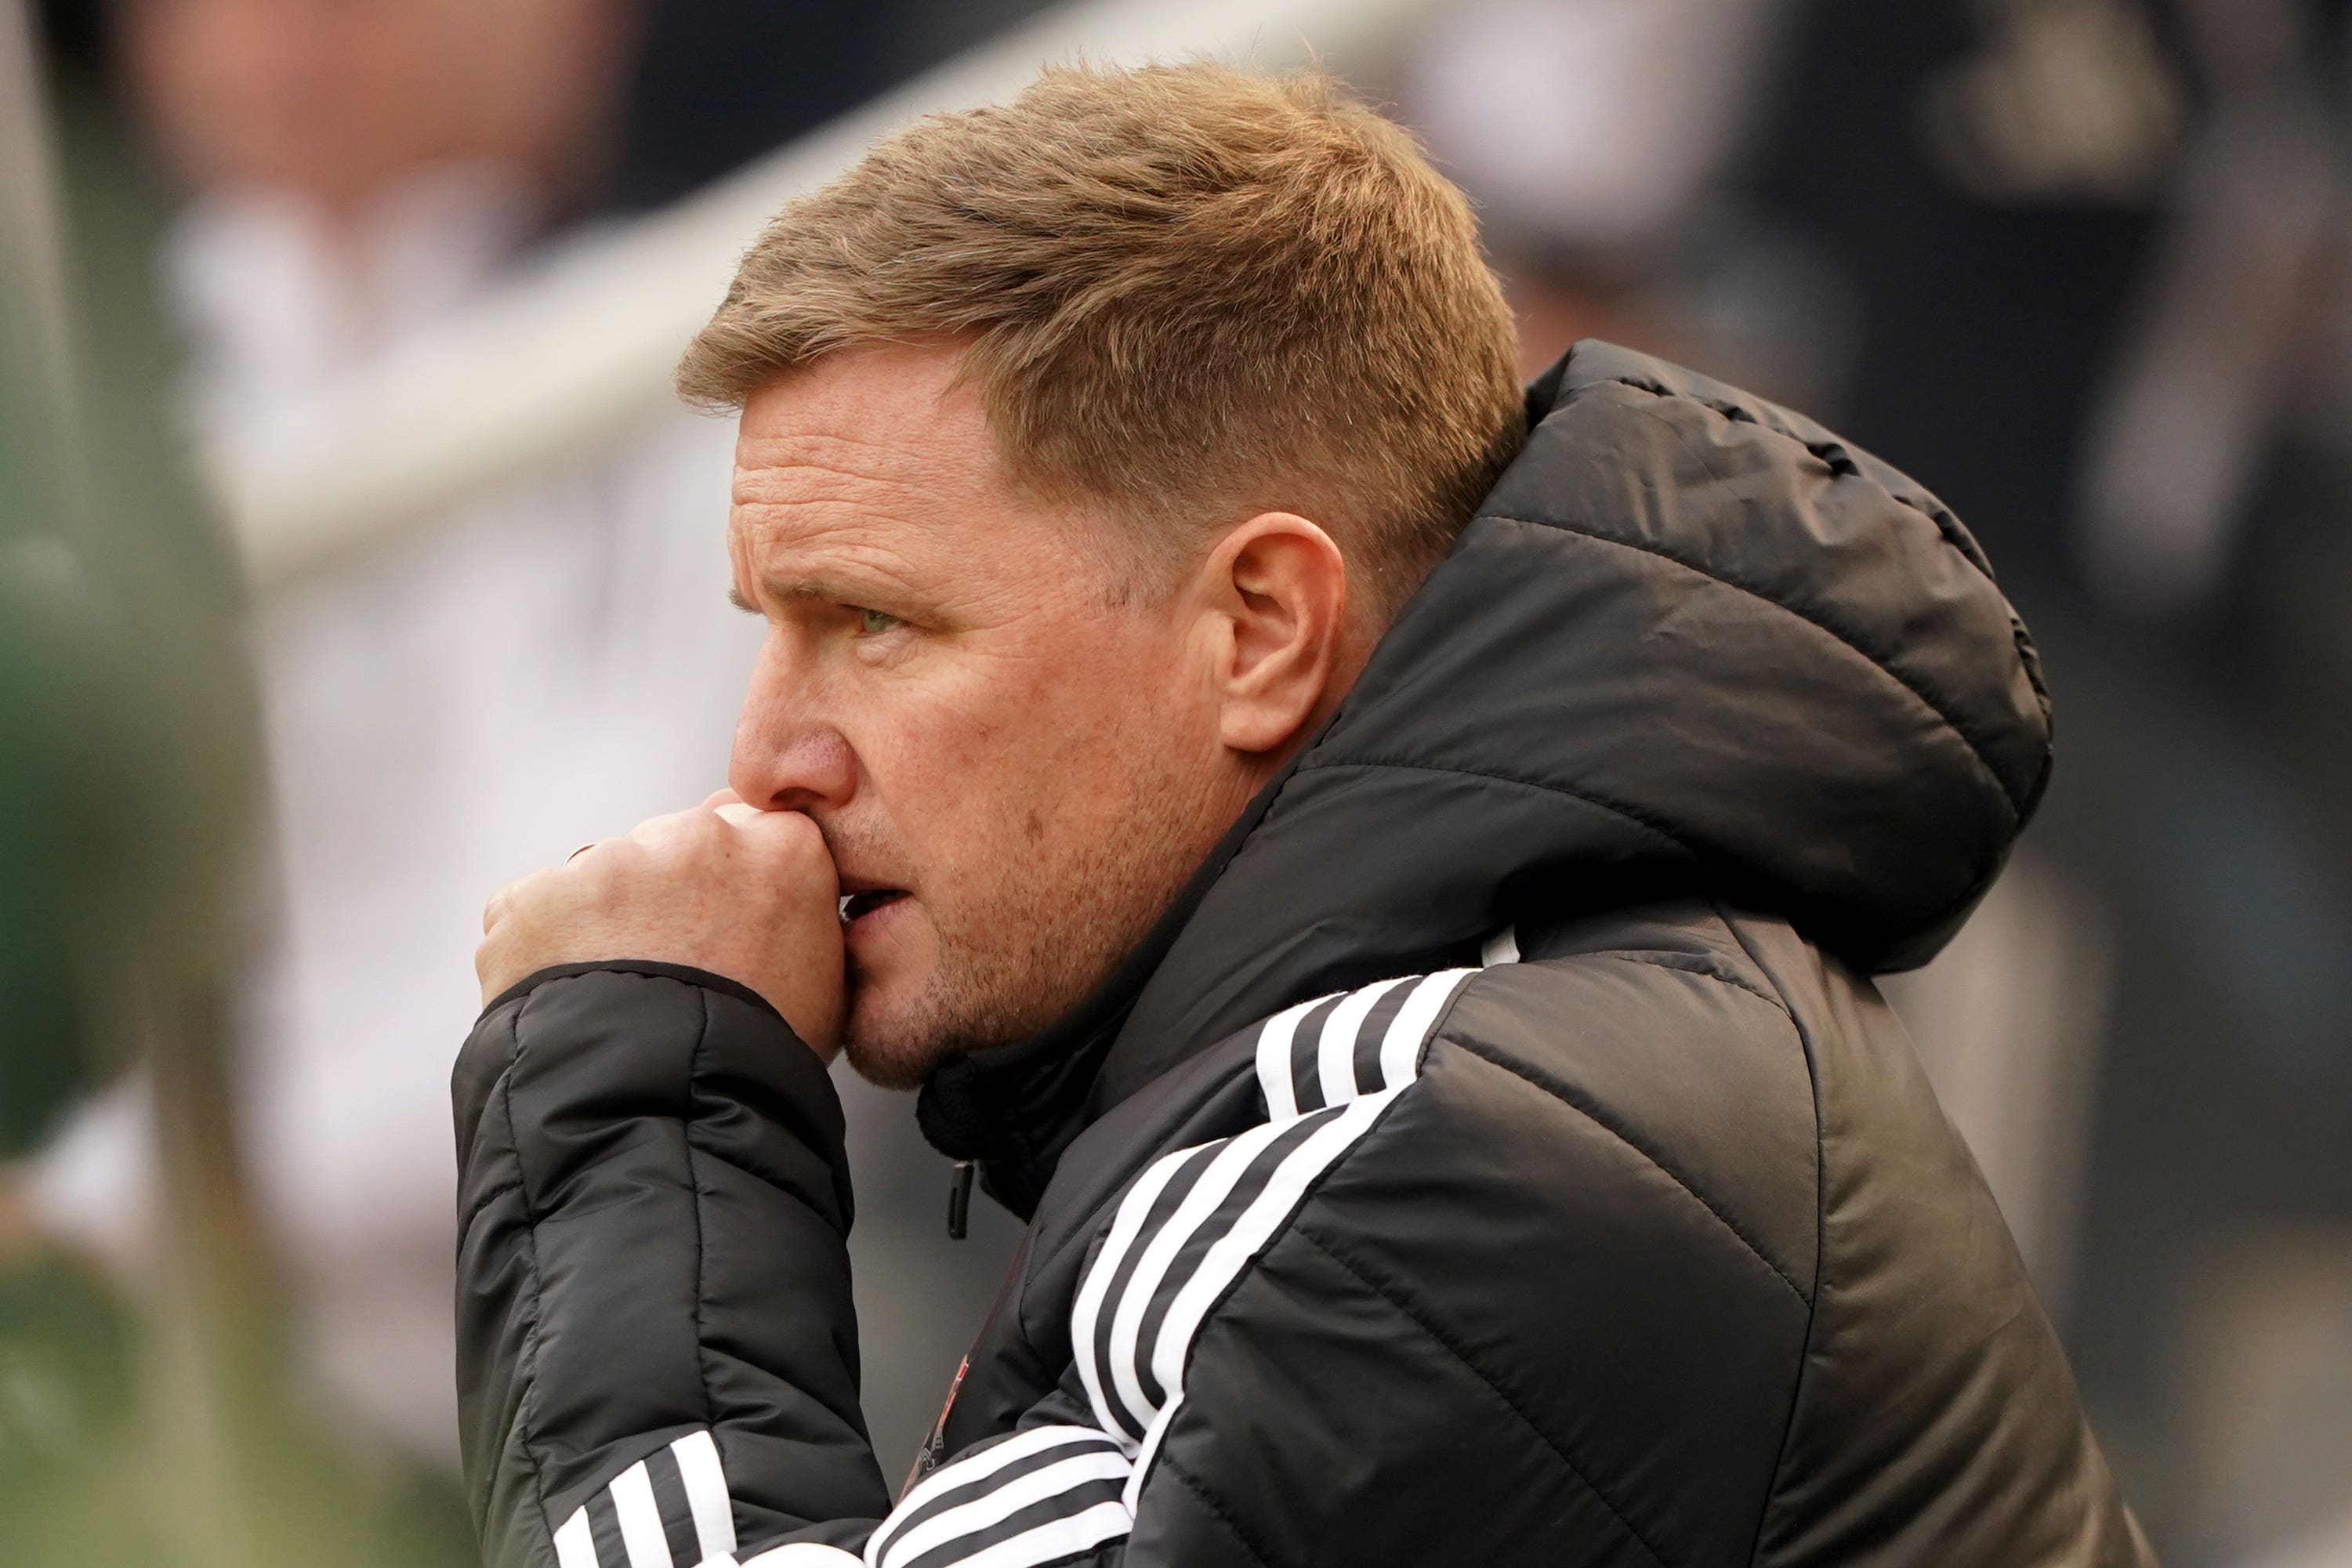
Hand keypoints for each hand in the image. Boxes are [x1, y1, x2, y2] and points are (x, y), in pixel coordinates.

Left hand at [477, 800, 845, 1056]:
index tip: (720, 925)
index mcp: (781, 849)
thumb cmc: (756, 1064)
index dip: (729, 884)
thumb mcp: (827, 987)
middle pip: (670, 846)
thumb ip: (804, 919)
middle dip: (662, 898)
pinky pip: (534, 912)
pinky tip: (571, 1001)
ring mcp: (612, 862)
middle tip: (668, 972)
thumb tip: (781, 908)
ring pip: (600, 879)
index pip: (750, 833)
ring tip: (617, 1000)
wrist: (668, 1115)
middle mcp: (697, 837)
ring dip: (601, 924)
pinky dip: (541, 951)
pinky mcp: (538, 895)